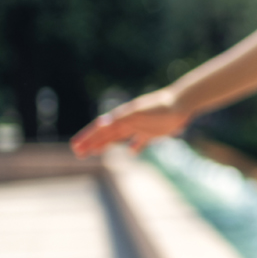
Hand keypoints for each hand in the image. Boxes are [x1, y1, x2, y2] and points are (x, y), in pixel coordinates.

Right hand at [69, 89, 192, 157]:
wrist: (181, 104)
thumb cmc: (159, 107)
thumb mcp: (138, 113)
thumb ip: (120, 119)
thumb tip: (100, 123)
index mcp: (122, 117)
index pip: (100, 129)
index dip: (88, 137)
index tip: (76, 146)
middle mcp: (128, 122)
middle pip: (106, 135)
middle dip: (92, 143)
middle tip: (78, 153)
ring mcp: (140, 127)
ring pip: (118, 138)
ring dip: (106, 145)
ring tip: (95, 152)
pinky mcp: (152, 133)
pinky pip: (140, 142)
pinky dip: (134, 147)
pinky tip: (131, 153)